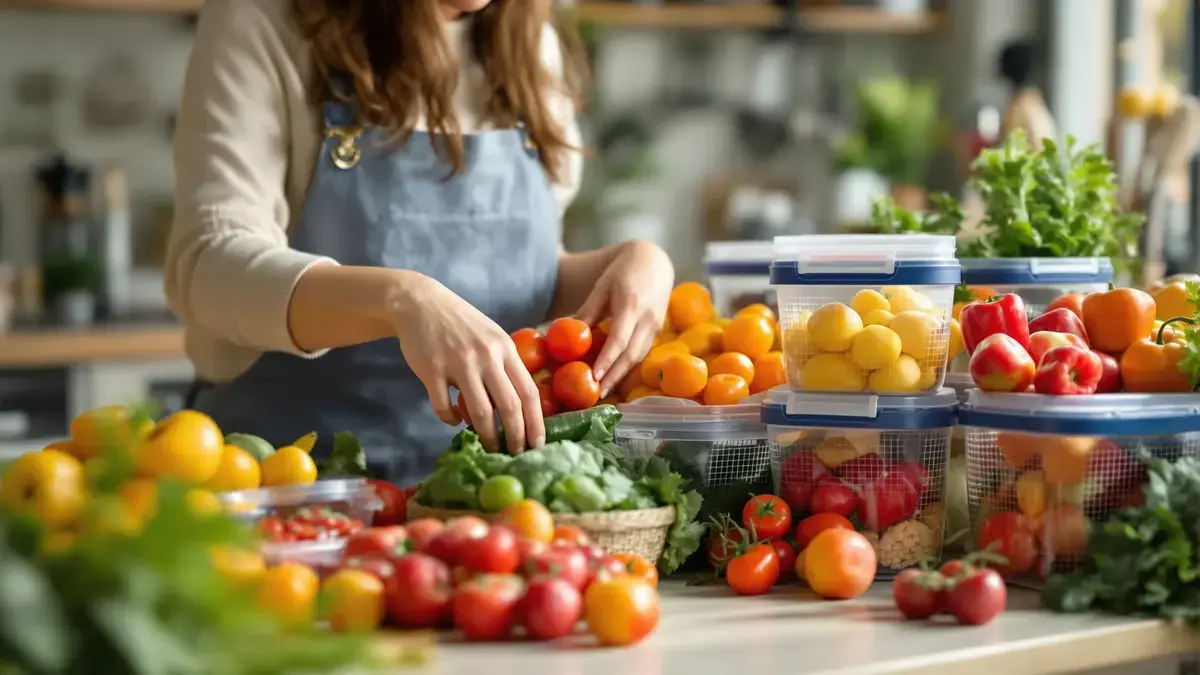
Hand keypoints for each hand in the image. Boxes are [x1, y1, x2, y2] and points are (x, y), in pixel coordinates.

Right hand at [388, 271, 542, 453]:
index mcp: (505, 348)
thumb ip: (504, 366)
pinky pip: (444, 406)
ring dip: (487, 435)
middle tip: (515, 454)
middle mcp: (486, 356)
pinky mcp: (432, 369)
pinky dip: (450, 419)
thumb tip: (518, 406)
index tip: (537, 444)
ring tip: (489, 447)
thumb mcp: (491, 336)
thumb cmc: (461, 323)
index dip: (535, 423)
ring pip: (479, 411)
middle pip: (509, 406)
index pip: (529, 392)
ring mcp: (458, 363)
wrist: (420, 302)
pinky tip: (453, 421)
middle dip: (515, 437)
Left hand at [576, 240, 673, 395]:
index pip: (620, 339)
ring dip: (622, 375)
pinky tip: (615, 374)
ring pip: (638, 356)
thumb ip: (589, 311)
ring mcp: (655, 325)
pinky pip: (642, 351)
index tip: (595, 376)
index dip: (607, 360)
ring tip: (604, 389)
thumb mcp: (602, 286)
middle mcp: (647, 318)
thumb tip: (569, 333)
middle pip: (631, 354)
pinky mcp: (657, 330)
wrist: (654, 261)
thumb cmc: (623, 271)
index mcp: (632, 305)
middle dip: (615, 376)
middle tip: (598, 393)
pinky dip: (628, 365)